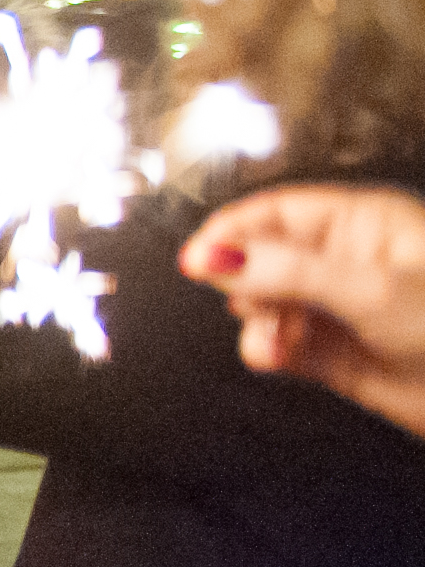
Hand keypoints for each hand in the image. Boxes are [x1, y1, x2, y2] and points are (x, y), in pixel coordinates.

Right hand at [184, 181, 424, 438]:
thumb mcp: (368, 289)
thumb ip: (284, 271)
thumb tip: (207, 256)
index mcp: (363, 224)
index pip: (277, 210)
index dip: (234, 231)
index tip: (197, 259)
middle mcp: (346, 260)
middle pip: (262, 257)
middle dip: (247, 283)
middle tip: (251, 305)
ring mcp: (339, 307)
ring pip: (266, 304)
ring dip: (257, 323)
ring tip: (272, 342)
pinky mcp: (333, 352)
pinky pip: (279, 342)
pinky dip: (268, 349)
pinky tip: (274, 356)